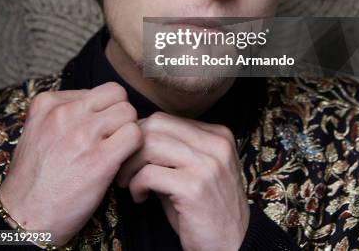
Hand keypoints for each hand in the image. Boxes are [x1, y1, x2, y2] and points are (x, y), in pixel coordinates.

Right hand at [0, 82, 142, 245]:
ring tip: (118, 149)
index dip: (103, 110)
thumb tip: (95, 105)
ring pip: (128, 112)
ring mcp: (84, 135)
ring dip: (128, 130)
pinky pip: (135, 135)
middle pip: (117, 94)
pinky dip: (135, 148)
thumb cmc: (33, 179)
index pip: (97, 90)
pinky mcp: (101, 159)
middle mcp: (66, 114)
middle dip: (120, 114)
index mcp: (48, 103)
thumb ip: (62, 113)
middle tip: (114, 135)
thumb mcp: (36, 131)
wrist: (24, 218)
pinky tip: (122, 162)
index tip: (98, 128)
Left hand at [116, 112, 249, 250]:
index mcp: (218, 135)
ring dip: (131, 164)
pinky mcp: (194, 188)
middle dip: (132, 145)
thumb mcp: (196, 172)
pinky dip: (136, 184)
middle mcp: (216, 144)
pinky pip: (150, 174)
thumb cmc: (207, 212)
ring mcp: (207, 164)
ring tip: (128, 183)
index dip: (141, 136)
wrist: (234, 247)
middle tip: (124, 168)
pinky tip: (139, 197)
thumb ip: (173, 151)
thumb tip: (134, 138)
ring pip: (151, 144)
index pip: (166, 119)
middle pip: (156, 125)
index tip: (131, 155)